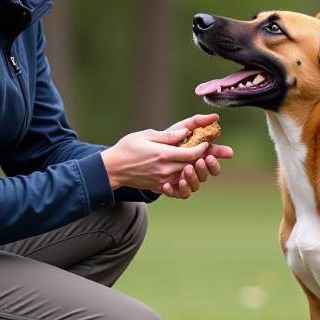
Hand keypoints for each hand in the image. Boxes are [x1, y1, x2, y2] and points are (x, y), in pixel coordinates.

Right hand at [100, 114, 232, 195]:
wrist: (112, 168)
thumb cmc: (128, 148)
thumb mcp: (147, 135)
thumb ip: (168, 135)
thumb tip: (186, 132)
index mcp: (163, 155)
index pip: (192, 154)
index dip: (202, 148)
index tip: (206, 143)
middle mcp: (165, 170)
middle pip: (192, 166)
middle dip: (202, 159)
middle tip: (208, 151)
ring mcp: (162, 180)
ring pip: (187, 177)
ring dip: (194, 170)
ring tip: (197, 162)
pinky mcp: (159, 187)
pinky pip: (177, 187)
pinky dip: (184, 182)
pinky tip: (184, 174)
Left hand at [158, 114, 233, 199]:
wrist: (133, 158)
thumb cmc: (159, 140)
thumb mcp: (177, 128)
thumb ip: (195, 122)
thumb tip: (214, 117)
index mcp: (195, 154)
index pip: (211, 157)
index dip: (218, 156)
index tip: (214, 154)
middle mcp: (192, 168)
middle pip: (206, 173)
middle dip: (207, 168)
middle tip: (200, 161)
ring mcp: (182, 179)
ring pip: (195, 186)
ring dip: (193, 179)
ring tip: (186, 170)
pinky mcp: (171, 188)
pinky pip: (179, 194)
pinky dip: (176, 191)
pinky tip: (166, 185)